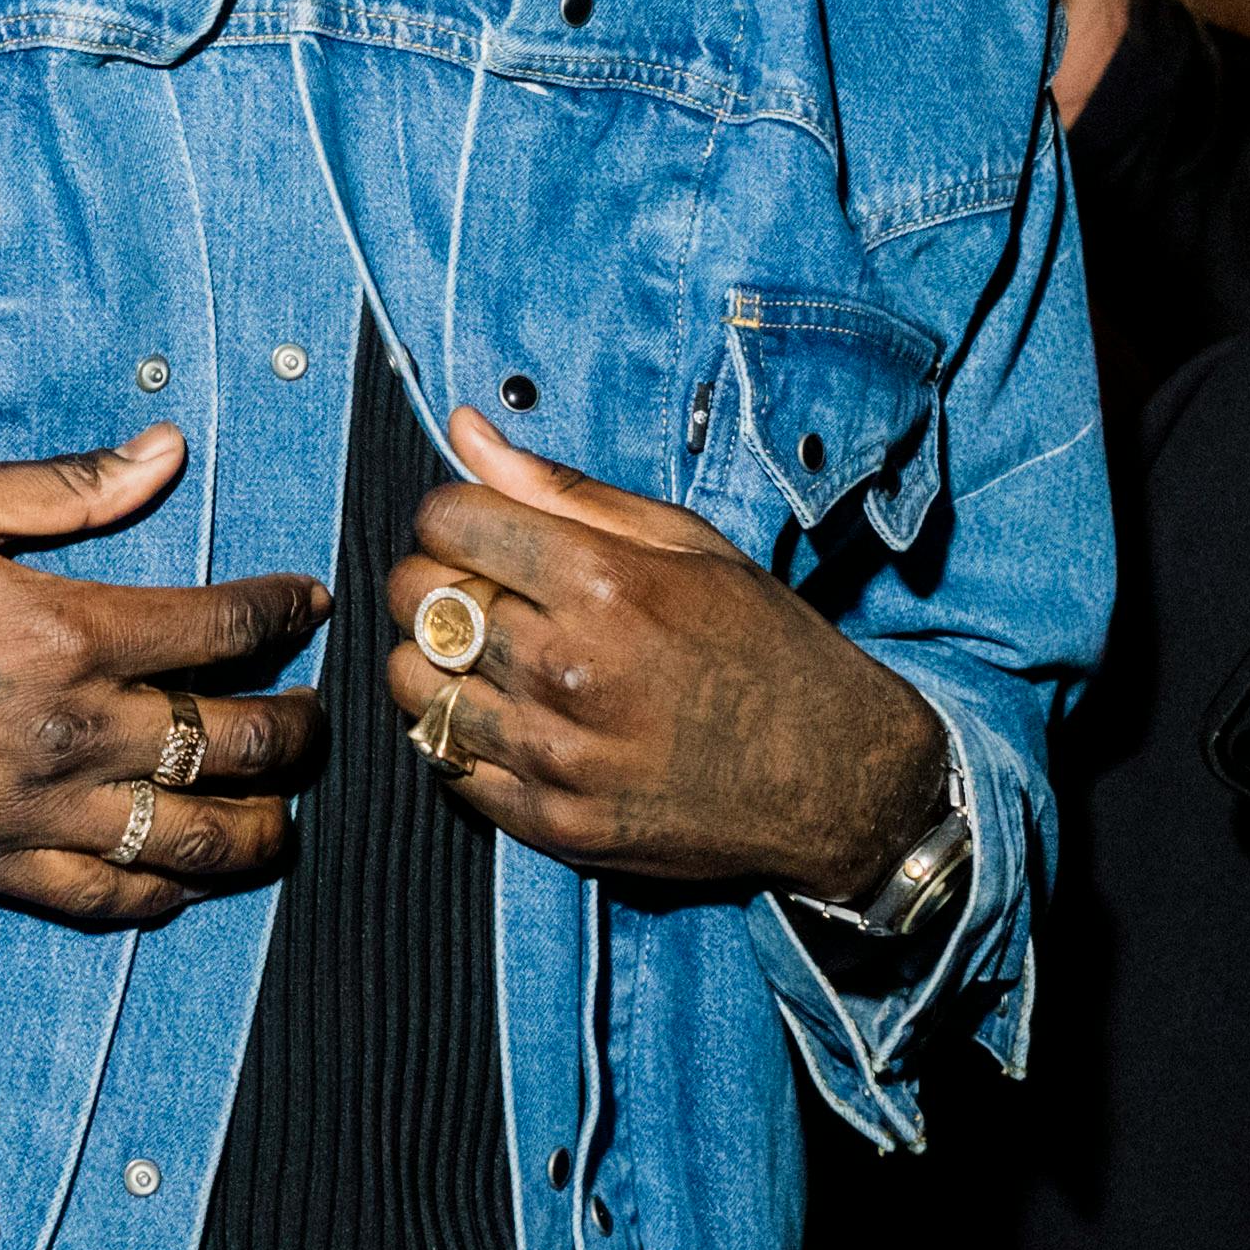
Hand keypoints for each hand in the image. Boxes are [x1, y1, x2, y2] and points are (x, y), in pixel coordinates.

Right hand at [0, 426, 325, 926]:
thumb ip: (65, 489)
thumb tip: (166, 452)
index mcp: (62, 630)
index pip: (221, 629)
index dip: (281, 611)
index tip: (306, 602)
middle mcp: (64, 732)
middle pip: (234, 745)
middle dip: (296, 728)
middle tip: (314, 712)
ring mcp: (30, 812)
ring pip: (193, 840)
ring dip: (261, 826)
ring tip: (284, 808)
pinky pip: (108, 900)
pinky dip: (167, 892)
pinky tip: (189, 874)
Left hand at [381, 406, 950, 898]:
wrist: (837, 782)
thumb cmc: (766, 647)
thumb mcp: (685, 543)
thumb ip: (564, 488)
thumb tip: (463, 427)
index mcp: (604, 583)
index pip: (447, 521)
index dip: (455, 514)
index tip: (480, 527)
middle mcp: (568, 669)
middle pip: (415, 597)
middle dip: (434, 577)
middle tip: (483, 588)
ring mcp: (555, 756)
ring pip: (411, 682)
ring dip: (434, 657)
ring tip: (490, 654)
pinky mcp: (551, 823)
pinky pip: (443, 762)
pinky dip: (454, 731)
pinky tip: (506, 713)